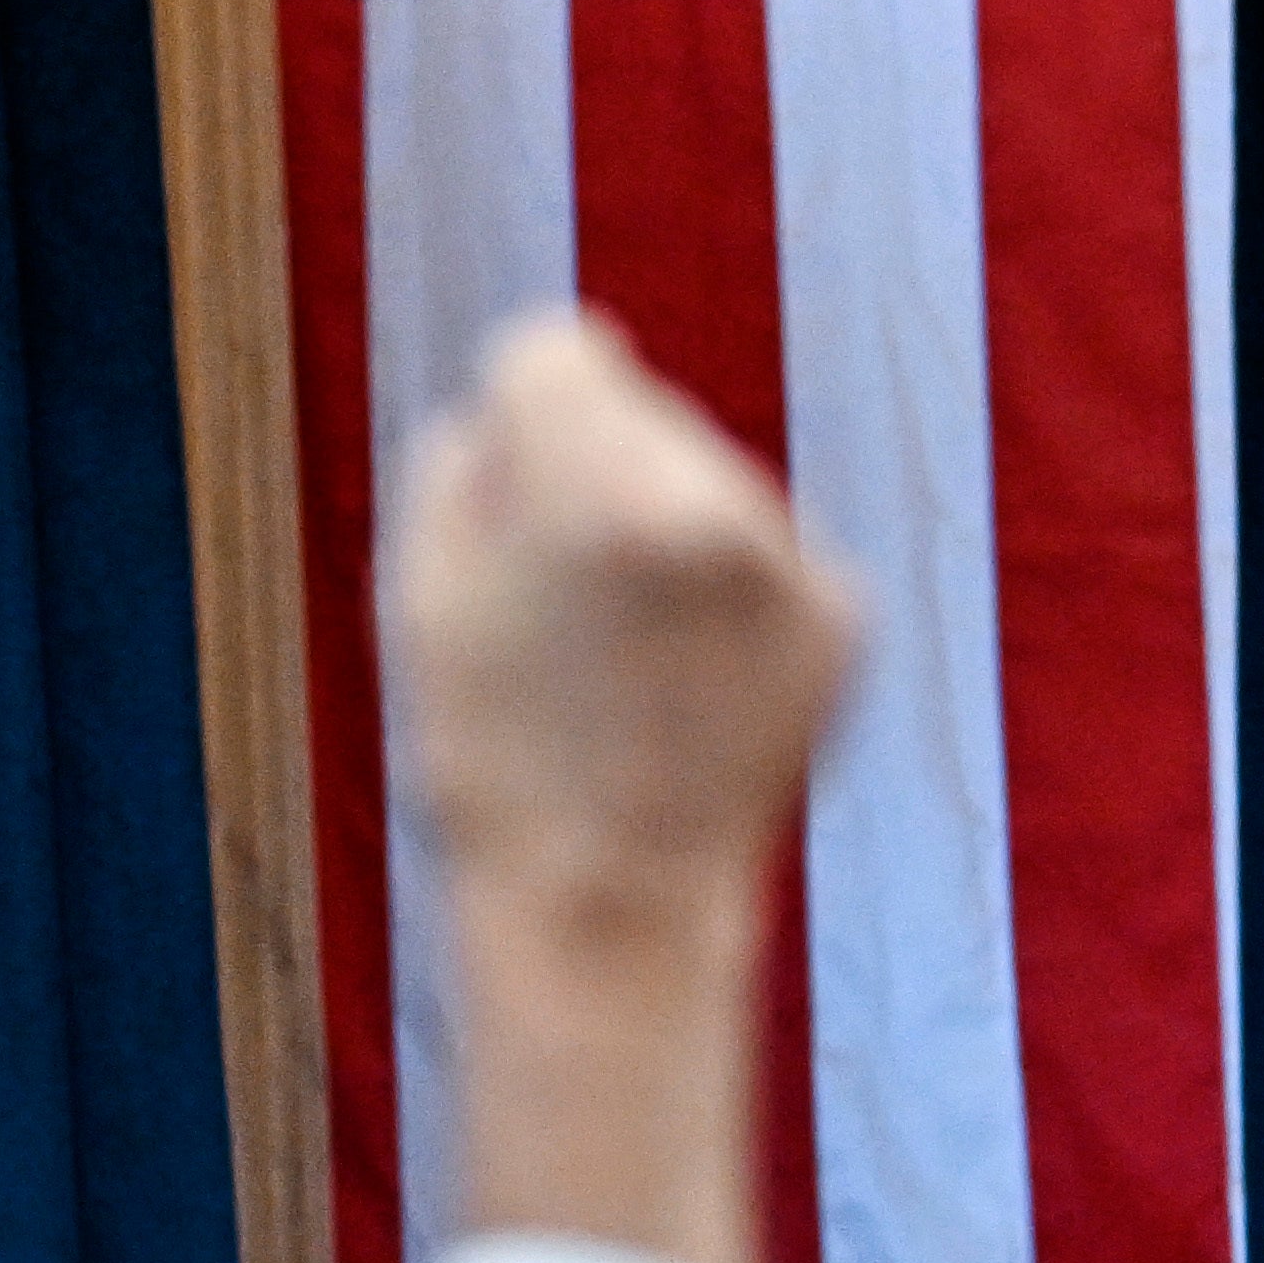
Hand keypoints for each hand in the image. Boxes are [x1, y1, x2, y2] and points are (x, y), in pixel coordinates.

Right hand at [381, 312, 853, 1262]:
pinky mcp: (843, 616)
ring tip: (626, 668)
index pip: (551, 350)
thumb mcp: (420, 594)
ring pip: (709, 481)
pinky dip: (731, 608)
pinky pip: (770, 558)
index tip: (511, 496)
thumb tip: (519, 396)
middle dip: (596, 478)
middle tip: (563, 615)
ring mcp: (789, 557)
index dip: (514, 422)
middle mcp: (712, 499)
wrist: (610, 912)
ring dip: (668, 540)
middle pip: (639, 412)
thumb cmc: (492, 757)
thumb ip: (462, 456)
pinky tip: (691, 695)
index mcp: (594, 482)